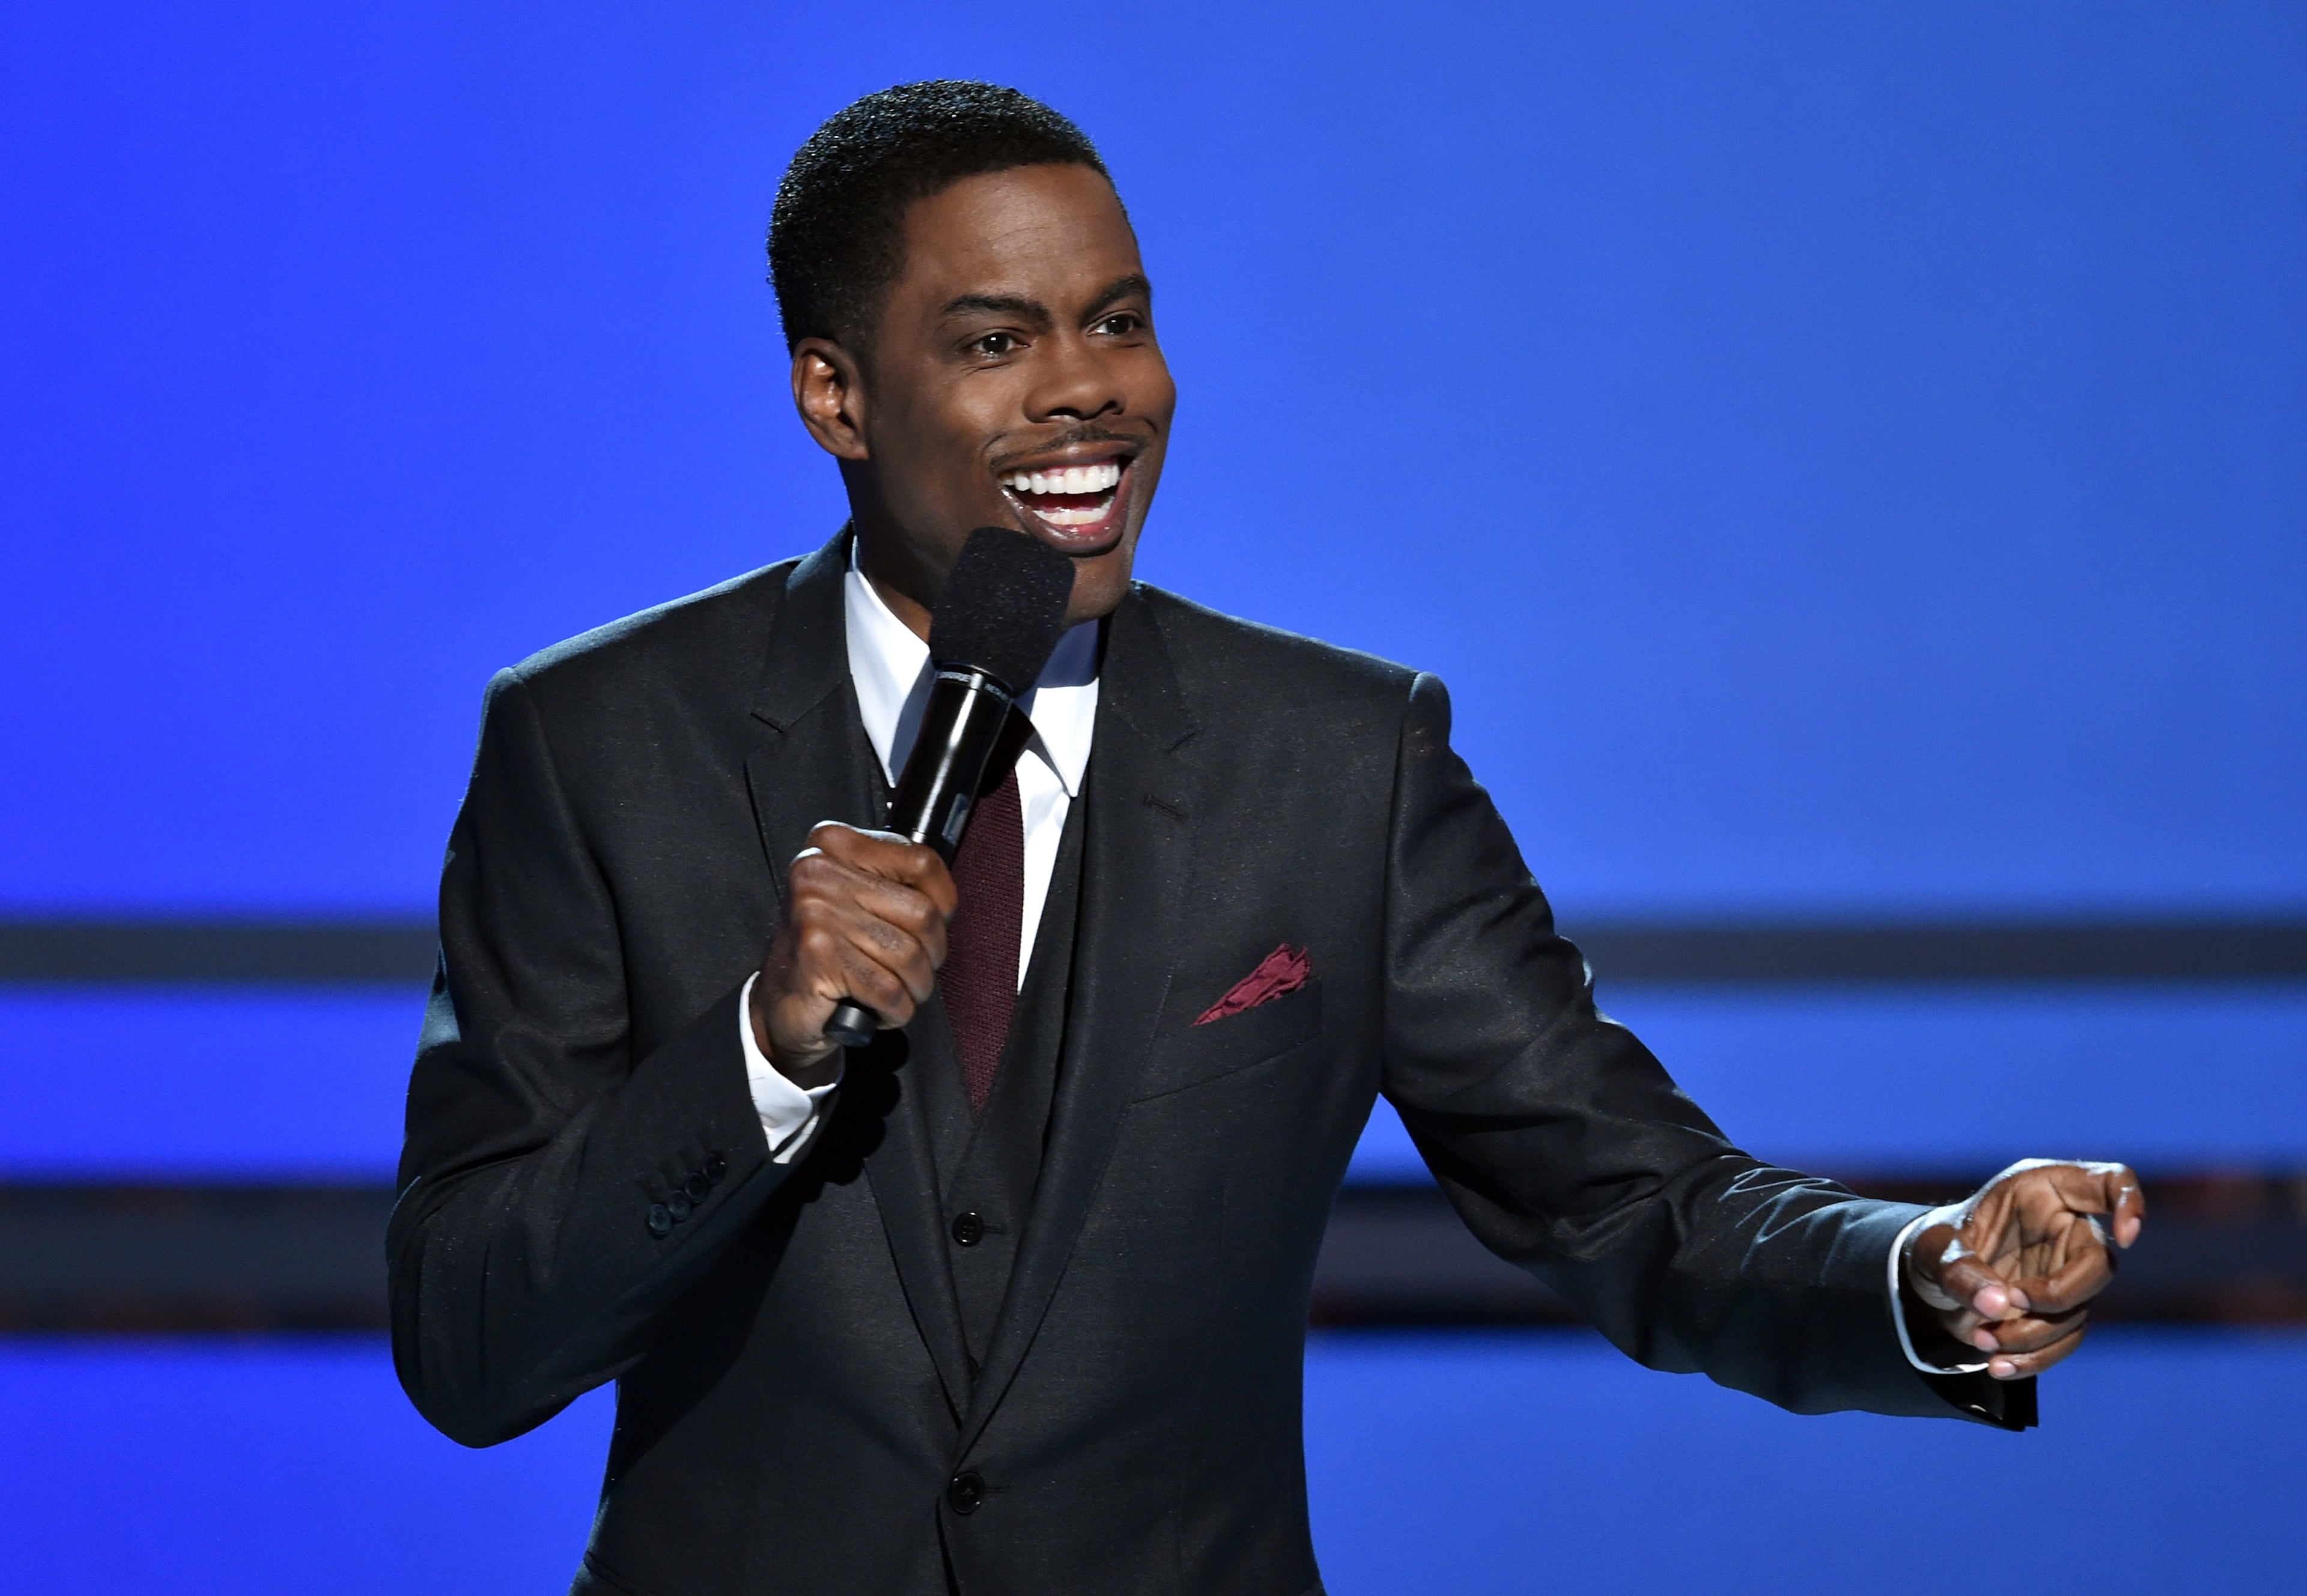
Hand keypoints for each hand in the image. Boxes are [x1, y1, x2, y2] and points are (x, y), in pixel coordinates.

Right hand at [750, 822, 957, 1088]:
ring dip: (915, 987)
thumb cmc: (828, 950)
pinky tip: (878, 1010)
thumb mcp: (857, 898)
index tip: (936, 924)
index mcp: (834, 845)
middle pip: (923, 912)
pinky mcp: (817, 956)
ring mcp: (816, 913)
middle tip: (915, 970)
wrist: (780, 1005)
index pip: (921, 861)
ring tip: (897, 993)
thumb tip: (945, 901)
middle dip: (932, 953)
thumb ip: (895, 883)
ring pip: (909, 955)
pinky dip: (895, 1010)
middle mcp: (820, 871)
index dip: (944, 901)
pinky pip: (888, 990)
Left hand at [1904, 1158, 2145, 1380]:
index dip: (2128, 1201)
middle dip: (2058, 1293)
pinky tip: (2000, 1366)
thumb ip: (1959, 1270)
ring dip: (2033, 1334)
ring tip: (1982, 1341)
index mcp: (2043, 1190)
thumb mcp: (1931, 1247)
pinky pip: (2066, 1339)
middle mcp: (2066, 1229)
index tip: (2126, 1235)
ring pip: (2079, 1309)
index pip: (2108, 1181)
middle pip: (2099, 1264)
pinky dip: (2035, 1358)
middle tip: (2010, 1301)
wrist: (1929, 1280)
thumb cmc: (1937, 1245)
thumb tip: (1999, 1304)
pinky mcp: (2061, 1311)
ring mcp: (2068, 1272)